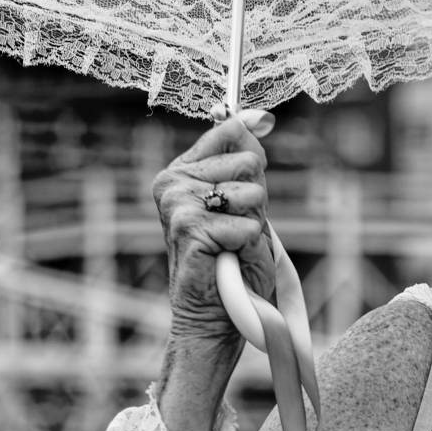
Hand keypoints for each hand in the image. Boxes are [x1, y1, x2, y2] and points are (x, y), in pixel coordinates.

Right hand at [153, 110, 277, 347]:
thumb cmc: (233, 261)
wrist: (214, 314)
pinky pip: (248, 226)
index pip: (229, 131)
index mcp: (181, 171)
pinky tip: (228, 259)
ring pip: (251, 193)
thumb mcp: (246, 204)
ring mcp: (177, 205)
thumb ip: (248, 161)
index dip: (252, 142)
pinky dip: (248, 246)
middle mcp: (172, 183)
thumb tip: (259, 116)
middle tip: (236, 228)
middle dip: (256, 199)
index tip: (256, 154)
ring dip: (253, 224)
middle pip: (249, 161)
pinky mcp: (190, 229)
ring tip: (232, 245)